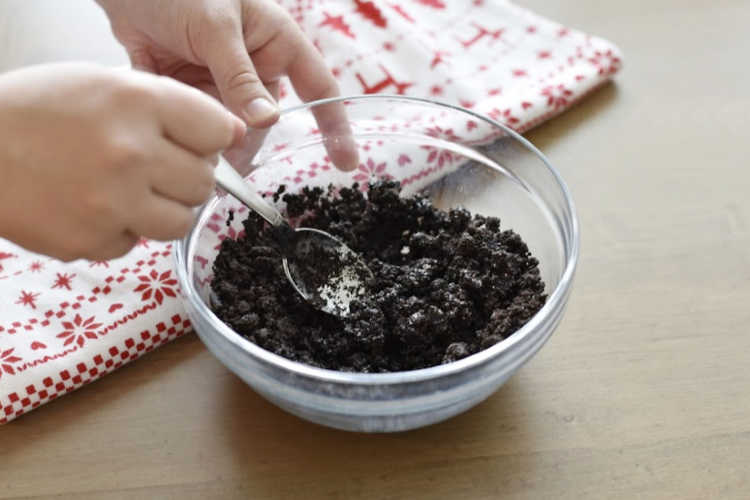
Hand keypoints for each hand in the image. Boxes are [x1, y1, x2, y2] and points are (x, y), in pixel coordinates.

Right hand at [0, 63, 244, 260]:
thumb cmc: (38, 110)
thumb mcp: (103, 83)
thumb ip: (170, 105)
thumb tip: (232, 134)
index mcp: (137, 103)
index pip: (218, 131)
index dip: (210, 140)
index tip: (198, 144)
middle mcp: (131, 153)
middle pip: (204, 182)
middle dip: (187, 177)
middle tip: (155, 169)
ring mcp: (112, 203)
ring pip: (180, 222)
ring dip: (162, 210)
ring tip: (129, 191)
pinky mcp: (91, 241)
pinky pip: (134, 244)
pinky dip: (120, 230)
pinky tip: (92, 207)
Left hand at [96, 0, 357, 169]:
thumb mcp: (215, 27)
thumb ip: (240, 77)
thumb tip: (267, 123)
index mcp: (277, 43)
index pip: (318, 88)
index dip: (335, 126)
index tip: (346, 164)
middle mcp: (255, 68)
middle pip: (266, 121)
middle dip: (250, 145)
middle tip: (229, 166)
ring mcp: (223, 83)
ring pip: (232, 128)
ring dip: (216, 142)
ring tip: (196, 151)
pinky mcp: (191, 93)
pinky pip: (198, 124)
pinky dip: (189, 134)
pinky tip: (173, 137)